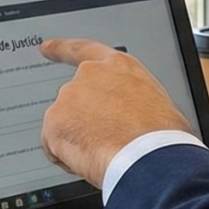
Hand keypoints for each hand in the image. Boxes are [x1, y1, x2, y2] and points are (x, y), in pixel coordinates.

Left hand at [39, 38, 196, 187]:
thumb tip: (129, 117)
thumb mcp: (154, 103)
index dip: (61, 49)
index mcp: (117, 66)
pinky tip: (91, 161)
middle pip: (73, 101)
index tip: (46, 47)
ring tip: (106, 152)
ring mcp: (68, 98)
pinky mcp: (54, 123)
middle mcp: (88, 75)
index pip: (83, 51)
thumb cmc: (162, 136)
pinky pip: (54, 147)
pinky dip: (67, 159)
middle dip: (81, 122)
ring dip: (78, 141)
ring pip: (64, 126)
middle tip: (106, 141)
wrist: (150, 156)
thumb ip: (130, 100)